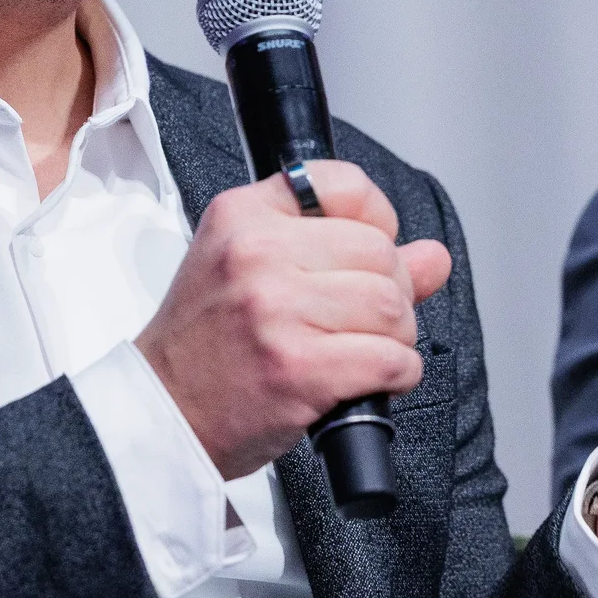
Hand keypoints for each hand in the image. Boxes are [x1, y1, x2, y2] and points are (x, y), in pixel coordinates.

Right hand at [137, 160, 452, 479]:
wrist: (164, 413)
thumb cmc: (205, 346)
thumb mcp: (253, 271)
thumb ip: (344, 252)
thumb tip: (433, 256)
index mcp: (243, 216)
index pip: (345, 184)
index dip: (377, 219)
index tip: (371, 250)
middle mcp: (257, 254)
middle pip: (380, 253)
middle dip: (392, 292)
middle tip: (363, 320)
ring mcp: (277, 310)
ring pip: (392, 307)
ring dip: (396, 337)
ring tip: (363, 350)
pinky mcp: (298, 368)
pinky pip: (390, 359)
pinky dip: (398, 374)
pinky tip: (371, 379)